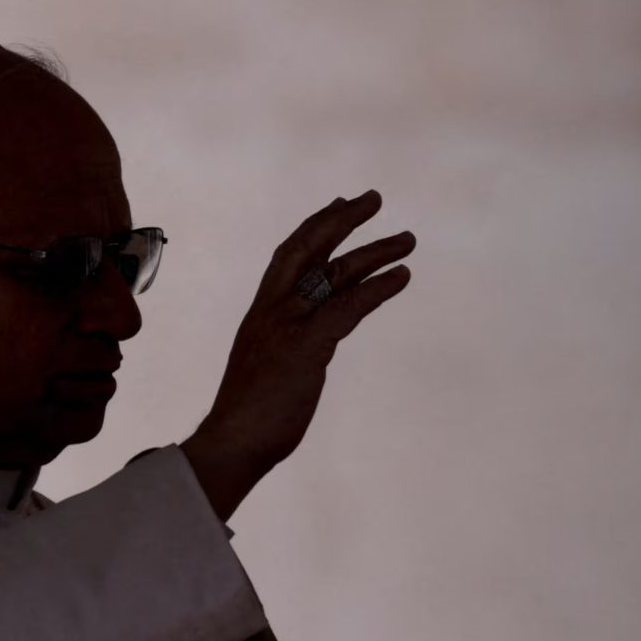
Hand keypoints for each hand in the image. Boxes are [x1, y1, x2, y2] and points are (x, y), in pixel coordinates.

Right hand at [184, 190, 415, 519]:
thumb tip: (308, 352)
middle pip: (309, 247)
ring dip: (376, 251)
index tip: (339, 205)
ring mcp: (289, 326)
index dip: (316, 228)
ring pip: (336, 272)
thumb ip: (287, 349)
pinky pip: (349, 306)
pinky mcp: (307, 347)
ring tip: (408, 240)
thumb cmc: (250, 417)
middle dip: (342, 219)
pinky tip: (402, 276)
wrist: (232, 441)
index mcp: (261, 313)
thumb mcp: (267, 369)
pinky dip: (379, 287)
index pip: (288, 256)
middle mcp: (272, 310)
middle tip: (374, 199)